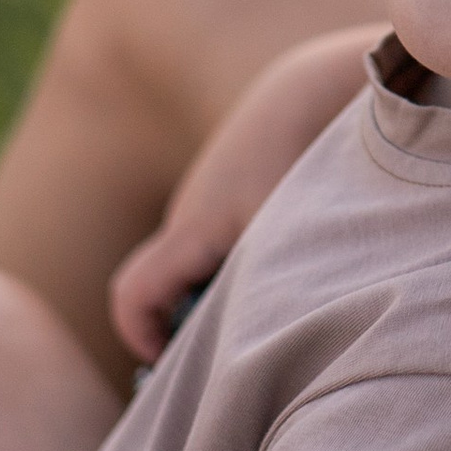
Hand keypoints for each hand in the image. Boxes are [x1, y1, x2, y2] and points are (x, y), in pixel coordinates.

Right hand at [109, 23, 378, 362]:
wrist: (318, 86)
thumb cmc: (304, 161)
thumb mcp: (286, 236)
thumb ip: (267, 296)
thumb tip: (254, 351)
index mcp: (190, 231)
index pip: (132, 295)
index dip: (141, 338)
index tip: (177, 364)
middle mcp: (192, 214)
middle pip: (166, 286)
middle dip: (192, 324)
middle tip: (244, 348)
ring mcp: (215, 196)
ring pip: (203, 261)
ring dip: (230, 289)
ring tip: (289, 298)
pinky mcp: (242, 185)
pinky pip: (229, 235)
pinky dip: (251, 257)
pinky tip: (303, 256)